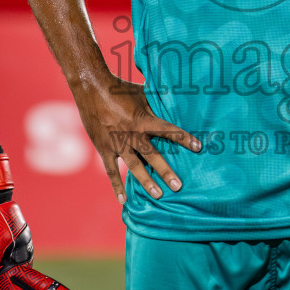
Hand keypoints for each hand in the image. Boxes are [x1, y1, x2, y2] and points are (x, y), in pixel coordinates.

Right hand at [72, 74, 201, 203]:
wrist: (91, 89)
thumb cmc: (120, 88)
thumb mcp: (141, 94)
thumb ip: (156, 104)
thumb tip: (176, 104)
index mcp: (143, 119)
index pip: (168, 130)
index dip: (183, 138)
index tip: (198, 147)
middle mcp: (131, 134)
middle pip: (151, 155)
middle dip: (165, 171)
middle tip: (178, 186)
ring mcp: (117, 143)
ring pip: (134, 166)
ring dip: (146, 181)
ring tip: (158, 195)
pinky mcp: (104, 149)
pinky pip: (111, 171)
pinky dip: (117, 186)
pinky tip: (124, 200)